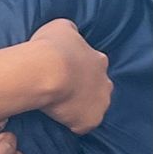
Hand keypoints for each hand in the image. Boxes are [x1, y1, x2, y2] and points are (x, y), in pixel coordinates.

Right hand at [29, 19, 111, 134]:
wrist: (48, 72)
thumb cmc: (51, 47)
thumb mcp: (60, 27)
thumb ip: (70, 33)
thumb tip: (69, 35)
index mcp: (98, 60)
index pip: (93, 65)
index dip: (79, 69)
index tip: (65, 70)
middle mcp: (104, 82)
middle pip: (98, 88)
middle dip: (84, 89)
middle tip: (62, 88)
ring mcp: (100, 104)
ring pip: (93, 108)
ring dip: (79, 107)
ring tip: (58, 106)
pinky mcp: (90, 121)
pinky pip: (81, 125)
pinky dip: (71, 123)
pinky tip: (57, 118)